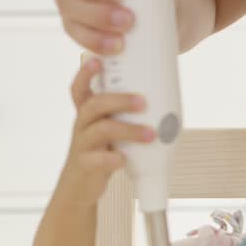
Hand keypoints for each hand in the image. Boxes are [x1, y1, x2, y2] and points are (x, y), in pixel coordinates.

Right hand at [57, 58, 155, 204]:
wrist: (82, 186)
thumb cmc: (102, 151)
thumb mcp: (109, 129)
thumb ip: (125, 115)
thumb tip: (165, 100)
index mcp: (87, 113)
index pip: (80, 88)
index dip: (86, 73)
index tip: (98, 60)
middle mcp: (82, 125)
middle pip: (94, 104)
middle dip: (120, 100)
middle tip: (143, 102)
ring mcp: (82, 145)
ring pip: (101, 130)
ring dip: (128, 130)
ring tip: (150, 134)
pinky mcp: (86, 165)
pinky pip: (98, 159)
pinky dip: (113, 158)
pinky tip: (125, 159)